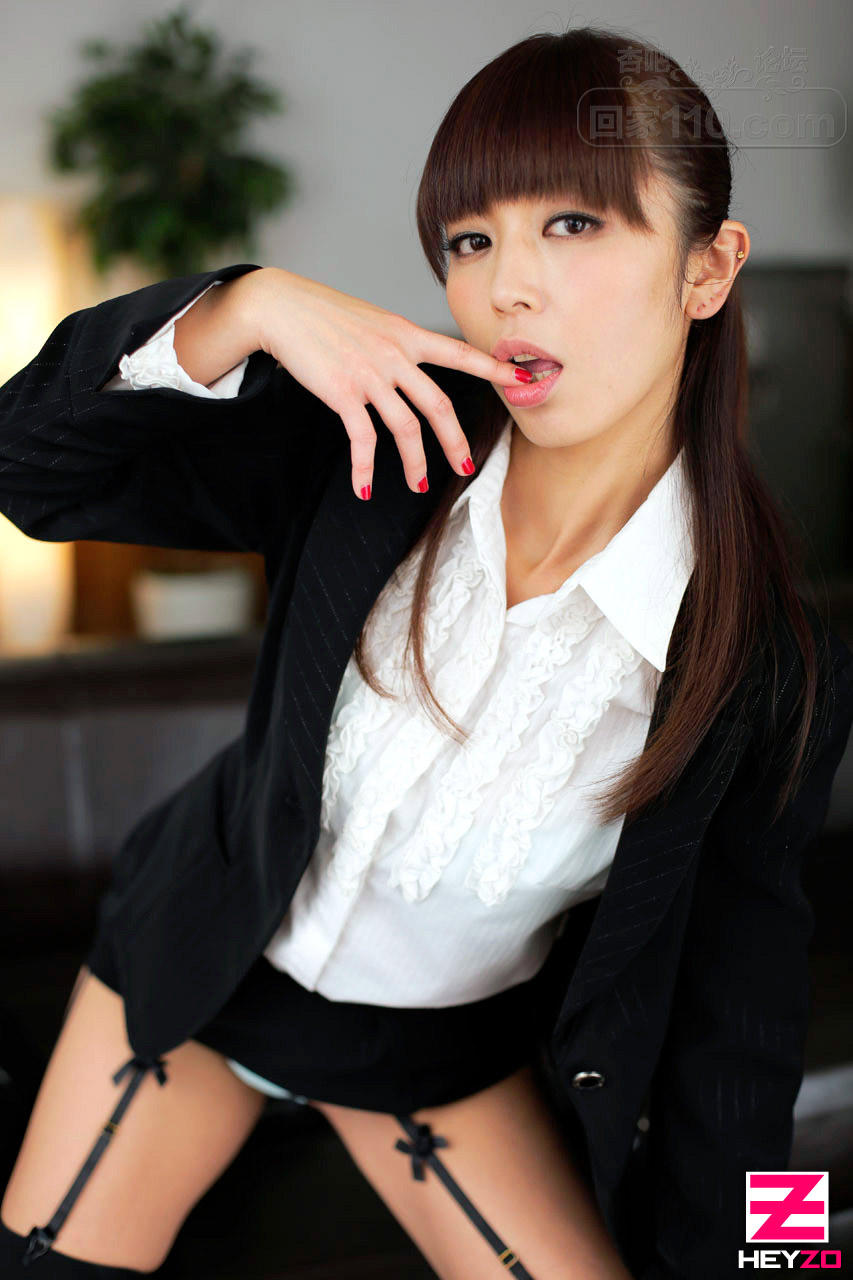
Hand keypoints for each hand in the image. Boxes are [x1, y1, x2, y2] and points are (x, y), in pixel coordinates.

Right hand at [250, 267, 526, 498]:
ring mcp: (370, 374)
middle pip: (438, 405)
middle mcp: (395, 355)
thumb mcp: (373, 321)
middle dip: (455, 441)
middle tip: (465, 467)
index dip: (494, 367)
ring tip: (418, 484)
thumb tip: (411, 365)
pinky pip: (363, 439)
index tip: (524, 377)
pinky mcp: (343, 392)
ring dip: (414, 462)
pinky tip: (365, 489)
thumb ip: (397, 344)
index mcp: (407, 335)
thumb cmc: (325, 314)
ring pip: (405, 428)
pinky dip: (365, 469)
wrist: (282, 307)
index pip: (460, 354)